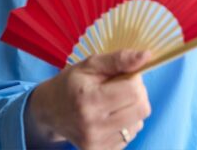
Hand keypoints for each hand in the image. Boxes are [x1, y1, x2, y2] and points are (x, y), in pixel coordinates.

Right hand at [25, 49, 151, 149]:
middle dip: (138, 95)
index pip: (134, 91)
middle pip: (141, 109)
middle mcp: (92, 126)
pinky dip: (126, 124)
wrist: (49, 111)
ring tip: (114, 103)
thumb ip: (120, 59)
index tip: (124, 76)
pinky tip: (111, 117)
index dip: (135, 80)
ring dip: (132, 110)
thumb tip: (147, 56)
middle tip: (122, 89)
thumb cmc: (72, 83)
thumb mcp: (91, 64)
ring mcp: (95, 143)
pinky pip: (130, 136)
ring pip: (138, 124)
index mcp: (88, 100)